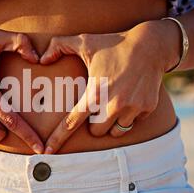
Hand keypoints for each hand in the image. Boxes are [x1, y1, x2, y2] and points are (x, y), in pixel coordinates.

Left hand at [39, 20, 179, 153]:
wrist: (151, 45)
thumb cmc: (114, 43)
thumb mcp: (84, 41)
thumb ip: (58, 46)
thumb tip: (42, 59)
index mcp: (95, 93)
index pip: (72, 122)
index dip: (58, 138)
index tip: (48, 151)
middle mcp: (113, 105)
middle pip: (96, 131)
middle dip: (95, 123)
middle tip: (99, 104)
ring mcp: (132, 108)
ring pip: (115, 132)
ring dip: (112, 123)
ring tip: (115, 102)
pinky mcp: (147, 109)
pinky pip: (133, 123)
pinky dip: (129, 116)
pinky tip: (130, 97)